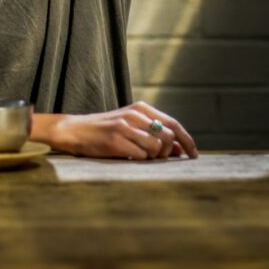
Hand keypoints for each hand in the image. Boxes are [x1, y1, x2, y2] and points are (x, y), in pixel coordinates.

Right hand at [45, 101, 197, 159]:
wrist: (74, 130)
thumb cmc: (105, 131)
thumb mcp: (131, 127)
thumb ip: (154, 135)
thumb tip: (180, 150)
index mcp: (141, 108)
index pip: (173, 124)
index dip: (187, 140)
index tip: (194, 155)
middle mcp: (135, 115)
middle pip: (167, 137)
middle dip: (167, 153)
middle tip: (156, 158)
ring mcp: (125, 127)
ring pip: (155, 147)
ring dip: (152, 157)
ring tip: (138, 155)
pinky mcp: (116, 141)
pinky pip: (140, 156)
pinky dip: (138, 160)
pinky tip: (126, 156)